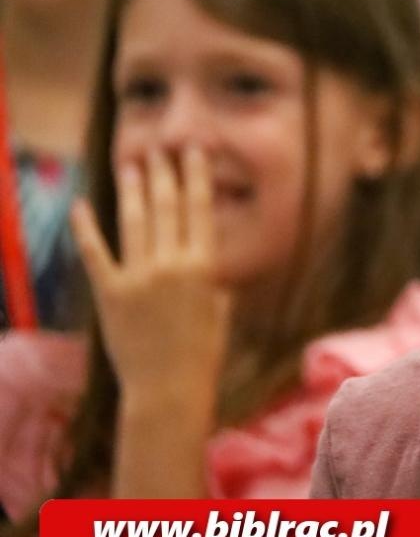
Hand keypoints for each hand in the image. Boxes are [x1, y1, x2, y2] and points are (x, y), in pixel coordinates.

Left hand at [72, 146, 230, 398]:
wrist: (168, 389)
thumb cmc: (202, 354)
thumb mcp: (220, 310)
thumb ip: (213, 280)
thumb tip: (208, 261)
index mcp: (205, 266)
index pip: (200, 209)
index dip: (195, 176)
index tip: (192, 152)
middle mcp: (172, 265)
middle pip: (167, 206)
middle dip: (163, 173)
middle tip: (158, 148)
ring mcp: (139, 277)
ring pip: (134, 221)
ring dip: (132, 189)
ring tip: (131, 164)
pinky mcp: (110, 293)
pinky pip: (95, 252)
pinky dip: (86, 227)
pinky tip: (81, 205)